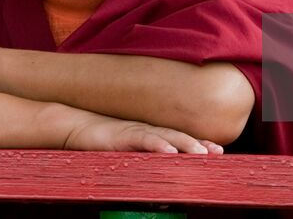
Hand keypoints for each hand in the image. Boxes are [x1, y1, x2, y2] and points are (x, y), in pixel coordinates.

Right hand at [64, 110, 224, 154]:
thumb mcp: (125, 150)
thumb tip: (159, 165)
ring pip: (165, 137)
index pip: (178, 139)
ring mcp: (135, 131)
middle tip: (218, 152)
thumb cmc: (99, 140)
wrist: (74, 126)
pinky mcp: (122, 136)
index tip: (217, 151)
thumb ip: (141, 155)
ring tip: (202, 153)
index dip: (198, 143)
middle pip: (178, 136)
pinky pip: (142, 140)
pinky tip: (169, 152)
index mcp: (149, 134)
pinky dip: (157, 145)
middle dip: (199, 144)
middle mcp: (146, 130)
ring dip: (185, 144)